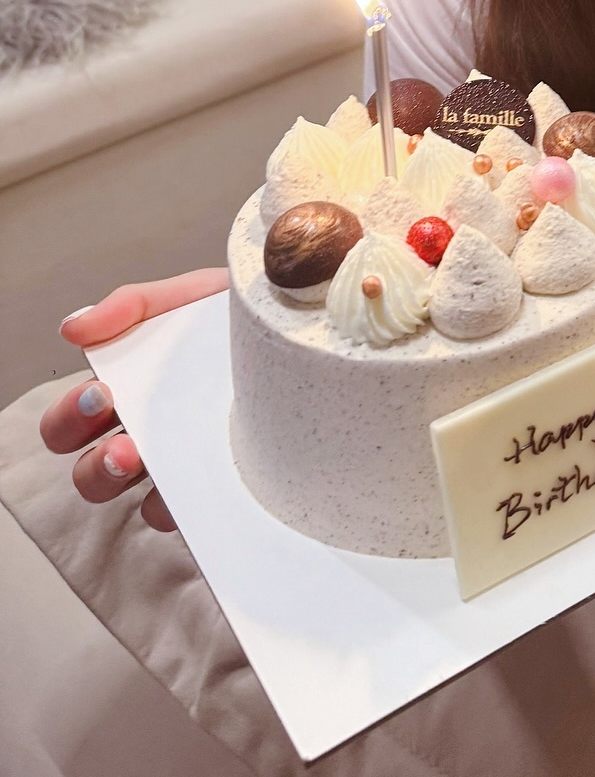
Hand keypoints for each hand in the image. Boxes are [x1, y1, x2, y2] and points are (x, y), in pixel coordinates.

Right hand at [39, 270, 227, 531]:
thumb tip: (72, 328)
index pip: (72, 421)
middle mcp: (148, 435)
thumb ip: (131, 307)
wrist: (306, 322)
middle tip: (125, 448)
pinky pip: (189, 514)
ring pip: (133, 501)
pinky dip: (184, 506)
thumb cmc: (237, 315)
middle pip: (90, 472)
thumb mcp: (188, 297)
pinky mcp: (222, 484)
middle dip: (95, 466)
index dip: (71, 417)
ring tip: (151, 465)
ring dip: (134, 490)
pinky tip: (201, 487)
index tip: (101, 395)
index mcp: (129, 392)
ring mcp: (184, 465)